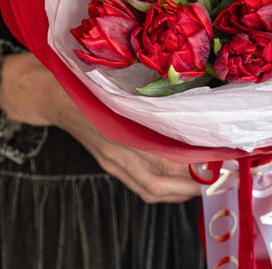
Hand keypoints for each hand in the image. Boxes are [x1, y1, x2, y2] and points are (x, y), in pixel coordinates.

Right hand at [0, 52, 202, 202]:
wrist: (51, 92)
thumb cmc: (88, 79)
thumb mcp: (120, 80)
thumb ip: (149, 94)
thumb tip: (192, 105)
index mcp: (119, 128)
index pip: (161, 158)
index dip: (191, 163)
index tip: (218, 158)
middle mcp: (115, 151)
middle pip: (157, 183)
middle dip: (192, 185)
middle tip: (220, 175)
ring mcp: (110, 160)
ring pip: (149, 189)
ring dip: (179, 191)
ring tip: (205, 181)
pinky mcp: (108, 163)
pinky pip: (139, 185)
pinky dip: (163, 189)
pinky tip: (179, 181)